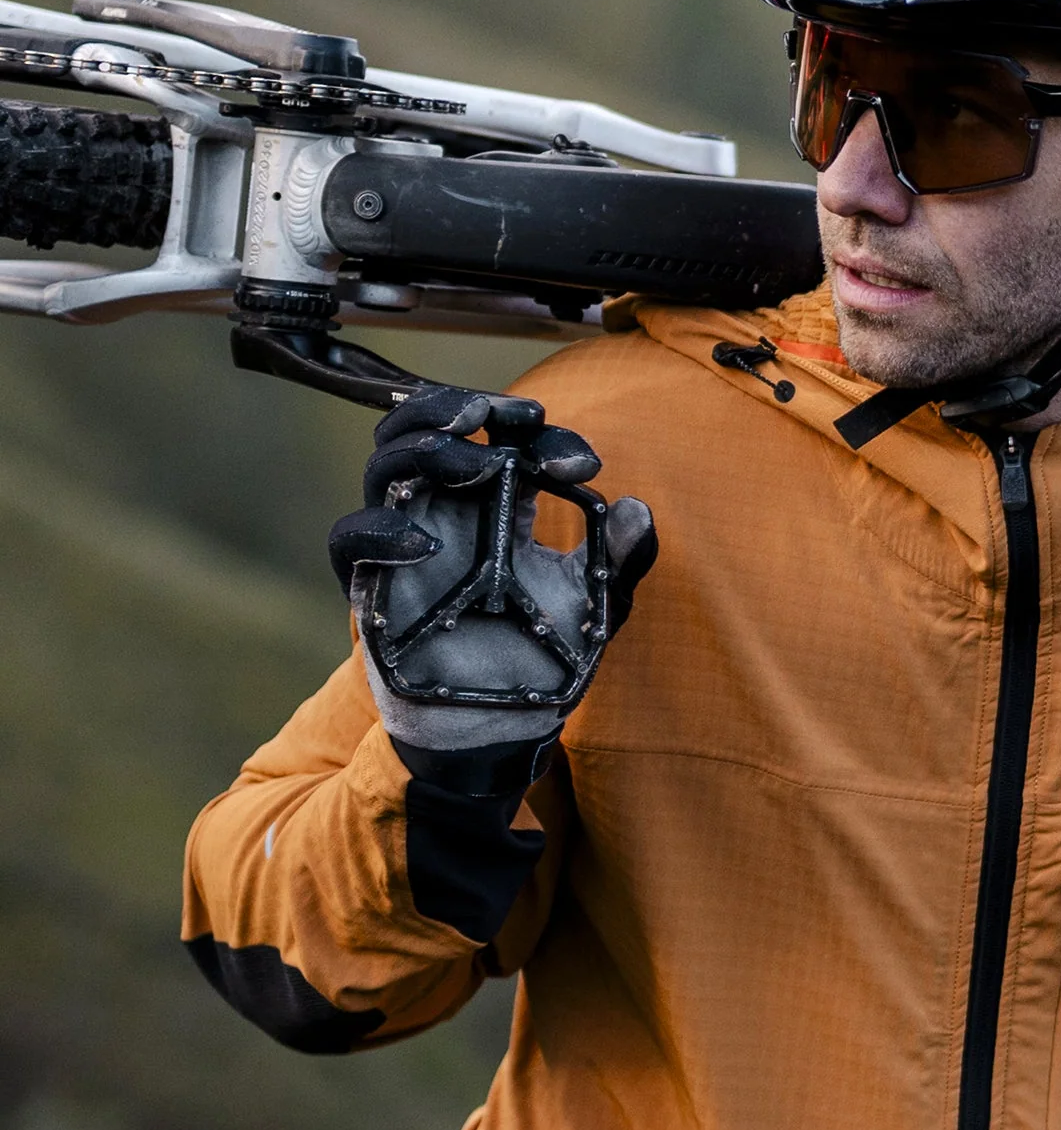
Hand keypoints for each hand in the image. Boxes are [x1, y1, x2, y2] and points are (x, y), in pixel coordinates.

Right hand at [328, 386, 656, 753]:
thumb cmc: (540, 656)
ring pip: (387, 462)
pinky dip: (381, 532)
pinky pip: (352, 540)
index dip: (536, 434)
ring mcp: (403, 541)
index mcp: (495, 503)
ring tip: (478, 462)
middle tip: (505, 414)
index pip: (501, 438)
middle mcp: (445, 510)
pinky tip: (427, 545)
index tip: (582, 462)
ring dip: (427, 447)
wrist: (499, 725)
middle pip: (427, 426)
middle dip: (459, 405)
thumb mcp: (593, 605)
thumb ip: (619, 559)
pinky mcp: (371, 585)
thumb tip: (640, 511)